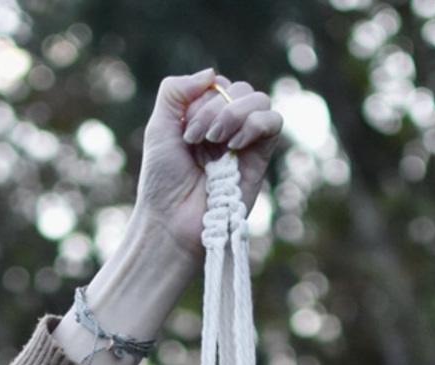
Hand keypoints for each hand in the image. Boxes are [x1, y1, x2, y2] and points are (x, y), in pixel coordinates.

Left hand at [133, 69, 283, 260]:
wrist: (171, 222)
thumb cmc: (162, 182)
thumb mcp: (159, 128)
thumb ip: (175, 91)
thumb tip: (212, 73)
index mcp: (204, 119)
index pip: (218, 86)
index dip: (202, 99)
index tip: (183, 131)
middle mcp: (227, 129)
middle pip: (239, 90)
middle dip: (214, 108)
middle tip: (194, 138)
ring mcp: (245, 143)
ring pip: (259, 100)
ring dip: (234, 114)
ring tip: (213, 142)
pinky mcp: (260, 160)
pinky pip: (274, 122)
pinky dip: (255, 124)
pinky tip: (233, 145)